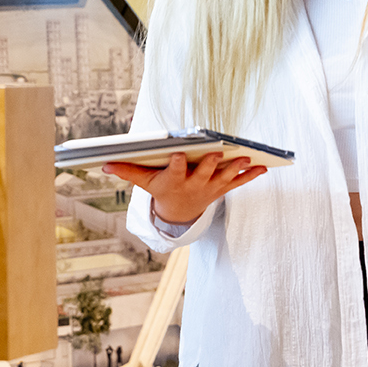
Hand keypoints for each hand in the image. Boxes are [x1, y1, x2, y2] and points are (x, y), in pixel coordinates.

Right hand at [103, 151, 267, 226]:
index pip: (175, 170)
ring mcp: (211, 188)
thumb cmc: (161, 189)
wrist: (178, 212)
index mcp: (173, 181)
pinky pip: (238, 182)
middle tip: (217, 153)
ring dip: (235, 168)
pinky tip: (264, 166)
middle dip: (210, 163)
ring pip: (224, 177)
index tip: (178, 153)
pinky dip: (251, 175)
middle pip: (203, 173)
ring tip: (246, 156)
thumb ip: (127, 171)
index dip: (177, 163)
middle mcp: (194, 185)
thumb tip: (103, 164)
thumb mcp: (144, 182)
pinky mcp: (222, 188)